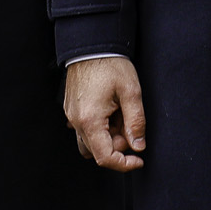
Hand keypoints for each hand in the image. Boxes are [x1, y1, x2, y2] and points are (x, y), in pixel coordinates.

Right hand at [64, 56, 145, 171]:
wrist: (91, 44)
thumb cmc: (110, 65)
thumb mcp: (131, 92)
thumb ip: (136, 122)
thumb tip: (138, 146)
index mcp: (90, 120)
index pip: (105, 157)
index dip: (124, 164)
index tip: (139, 160)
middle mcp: (77, 122)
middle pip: (97, 152)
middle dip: (117, 145)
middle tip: (129, 123)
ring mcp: (71, 115)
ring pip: (89, 142)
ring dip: (107, 138)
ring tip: (119, 116)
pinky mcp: (71, 109)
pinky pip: (84, 129)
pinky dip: (99, 128)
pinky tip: (110, 110)